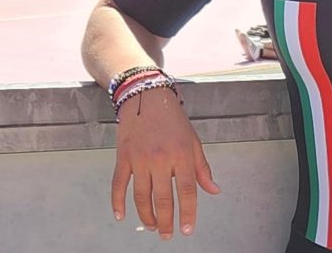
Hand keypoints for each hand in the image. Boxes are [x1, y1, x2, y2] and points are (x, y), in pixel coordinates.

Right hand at [112, 88, 220, 239]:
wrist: (147, 97)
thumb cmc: (173, 120)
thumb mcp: (193, 141)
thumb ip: (202, 168)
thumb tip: (213, 190)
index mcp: (182, 154)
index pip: (187, 191)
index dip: (187, 213)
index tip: (187, 229)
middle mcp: (161, 158)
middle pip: (163, 198)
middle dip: (166, 221)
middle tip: (167, 235)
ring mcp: (140, 158)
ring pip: (141, 196)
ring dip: (146, 215)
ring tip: (152, 226)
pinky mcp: (123, 157)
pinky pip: (118, 184)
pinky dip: (117, 202)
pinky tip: (120, 216)